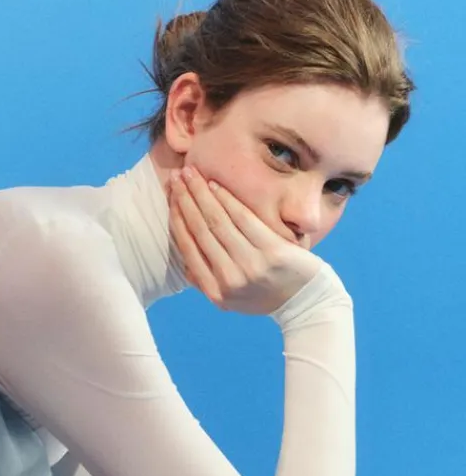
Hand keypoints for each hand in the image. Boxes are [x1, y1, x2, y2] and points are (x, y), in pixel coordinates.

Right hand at [168, 164, 323, 316]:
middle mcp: (229, 279)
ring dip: (201, 194)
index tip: (171, 200)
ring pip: (218, 223)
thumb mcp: (231, 301)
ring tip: (190, 173)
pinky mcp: (271, 251)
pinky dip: (227, 200)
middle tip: (176, 178)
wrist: (303, 302)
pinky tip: (214, 185)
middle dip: (185, 201)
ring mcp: (251, 265)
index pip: (189, 250)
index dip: (177, 221)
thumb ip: (208, 283)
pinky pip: (244, 220)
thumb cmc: (265, 295)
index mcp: (215, 292)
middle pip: (201, 232)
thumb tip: (186, 264)